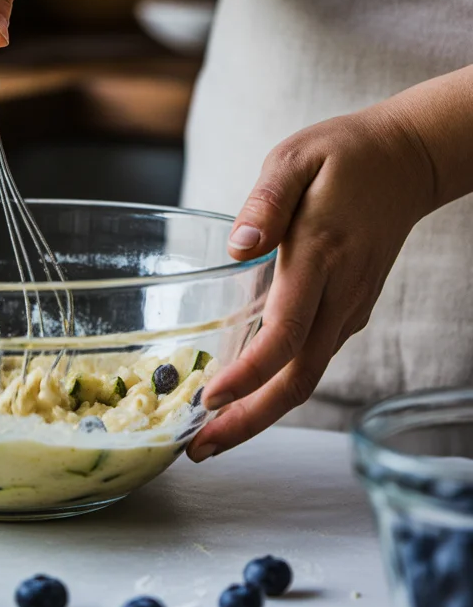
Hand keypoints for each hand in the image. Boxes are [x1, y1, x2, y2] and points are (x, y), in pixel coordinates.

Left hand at [187, 103, 436, 461]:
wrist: (408, 162)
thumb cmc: (343, 155)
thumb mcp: (295, 158)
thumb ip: (266, 202)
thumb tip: (237, 248)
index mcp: (321, 256)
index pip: (285, 333)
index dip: (248, 375)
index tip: (208, 400)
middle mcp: (340, 294)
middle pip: (298, 379)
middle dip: (249, 422)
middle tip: (198, 451)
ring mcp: (350, 307)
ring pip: (307, 378)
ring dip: (261, 413)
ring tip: (210, 436)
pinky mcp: (349, 310)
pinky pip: (313, 359)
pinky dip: (278, 387)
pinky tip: (243, 394)